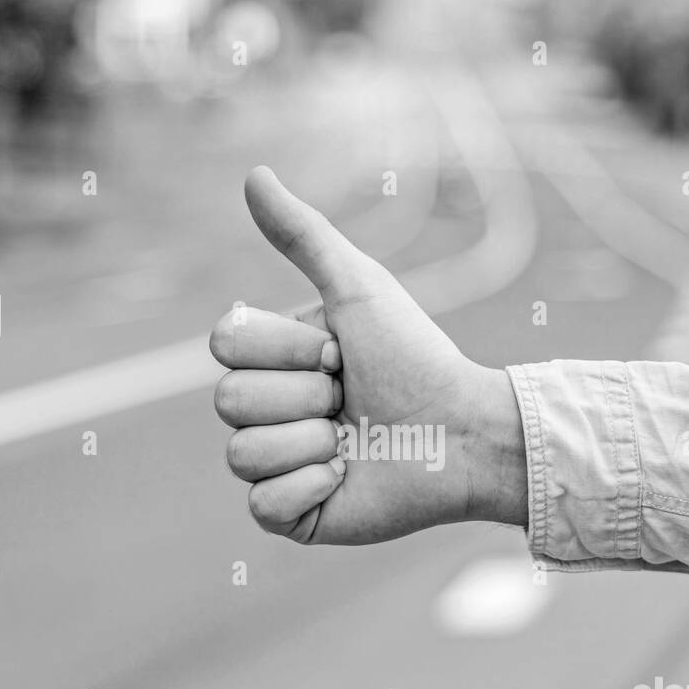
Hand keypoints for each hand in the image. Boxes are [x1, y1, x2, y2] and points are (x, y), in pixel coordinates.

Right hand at [211, 166, 527, 543]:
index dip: (285, 348)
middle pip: (229, 401)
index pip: (225, 346)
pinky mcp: (292, 515)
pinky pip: (261, 506)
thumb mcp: (358, 287)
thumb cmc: (415, 356)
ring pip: (242, 453)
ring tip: (352, 439)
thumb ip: (303, 235)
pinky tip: (345, 477)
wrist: (462, 430)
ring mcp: (276, 464)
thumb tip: (253, 174)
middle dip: (303, 395)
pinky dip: (309, 488)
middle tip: (350, 397)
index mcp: (272, 358)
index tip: (339, 351)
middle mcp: (267, 410)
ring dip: (311, 442)